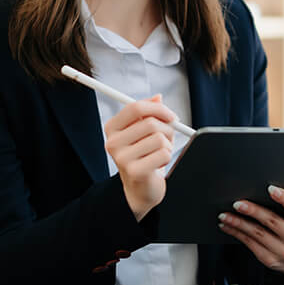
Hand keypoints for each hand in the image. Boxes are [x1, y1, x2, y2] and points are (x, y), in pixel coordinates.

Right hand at [104, 95, 175, 220]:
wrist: (141, 187)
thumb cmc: (145, 154)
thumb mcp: (147, 131)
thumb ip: (151, 113)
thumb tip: (158, 97)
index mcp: (112, 128)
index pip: (135, 108)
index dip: (157, 108)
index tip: (171, 115)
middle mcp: (112, 142)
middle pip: (149, 123)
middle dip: (167, 129)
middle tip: (168, 138)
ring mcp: (121, 158)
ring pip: (158, 138)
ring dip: (167, 145)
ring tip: (160, 153)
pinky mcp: (134, 171)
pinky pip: (163, 153)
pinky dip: (168, 157)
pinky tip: (159, 163)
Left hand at [218, 185, 283, 276]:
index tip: (269, 188)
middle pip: (272, 221)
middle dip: (253, 211)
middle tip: (236, 203)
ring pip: (257, 234)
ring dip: (238, 223)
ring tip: (224, 214)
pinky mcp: (269, 260)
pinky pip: (250, 244)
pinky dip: (236, 233)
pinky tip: (227, 225)